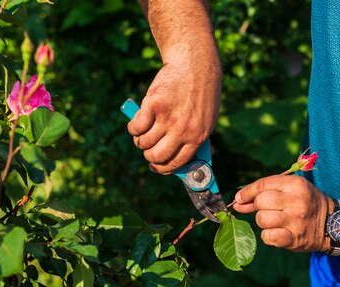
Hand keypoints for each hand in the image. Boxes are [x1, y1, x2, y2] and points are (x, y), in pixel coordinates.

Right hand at [127, 51, 221, 173]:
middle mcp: (182, 130)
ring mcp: (167, 118)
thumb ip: (195, 140)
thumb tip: (183, 162)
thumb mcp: (207, 120)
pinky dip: (133, 128)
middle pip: (156, 156)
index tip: (156, 166)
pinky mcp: (153, 105)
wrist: (194, 65)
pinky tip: (137, 122)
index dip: (162, 168)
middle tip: (147, 149)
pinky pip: (136, 127)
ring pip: (143, 143)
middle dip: (149, 156)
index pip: (175, 163)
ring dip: (140, 141)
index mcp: (197, 137)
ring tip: (142, 133)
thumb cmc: (201, 94)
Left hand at [233, 175, 330, 251]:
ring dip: (264, 222)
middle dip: (258, 207)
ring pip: (262, 219)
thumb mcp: (291, 190)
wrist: (334, 224)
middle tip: (267, 210)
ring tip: (275, 222)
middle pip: (261, 202)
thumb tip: (237, 202)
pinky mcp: (295, 238)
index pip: (263, 185)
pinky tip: (276, 233)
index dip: (247, 192)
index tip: (240, 199)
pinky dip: (268, 236)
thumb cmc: (306, 203)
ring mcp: (296, 221)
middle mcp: (297, 201)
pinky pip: (268, 237)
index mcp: (296, 184)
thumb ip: (264, 193)